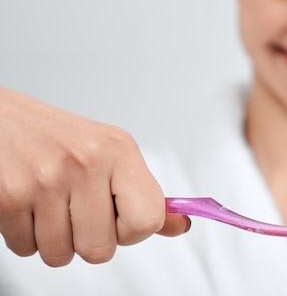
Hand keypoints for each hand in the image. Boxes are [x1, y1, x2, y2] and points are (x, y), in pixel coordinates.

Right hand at [0, 87, 189, 265]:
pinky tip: (29, 206)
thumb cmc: (60, 139)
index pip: (148, 220)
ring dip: (55, 240)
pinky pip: (25, 250)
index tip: (119, 218)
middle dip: (88, 239)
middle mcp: (86, 162)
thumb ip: (145, 195)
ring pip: (61, 255)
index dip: (132, 231)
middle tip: (77, 210)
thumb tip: (181, 225)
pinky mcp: (9, 197)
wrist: (3, 119)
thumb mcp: (112, 154)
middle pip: (101, 250)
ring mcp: (46, 180)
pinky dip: (26, 237)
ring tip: (51, 206)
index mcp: (119, 150)